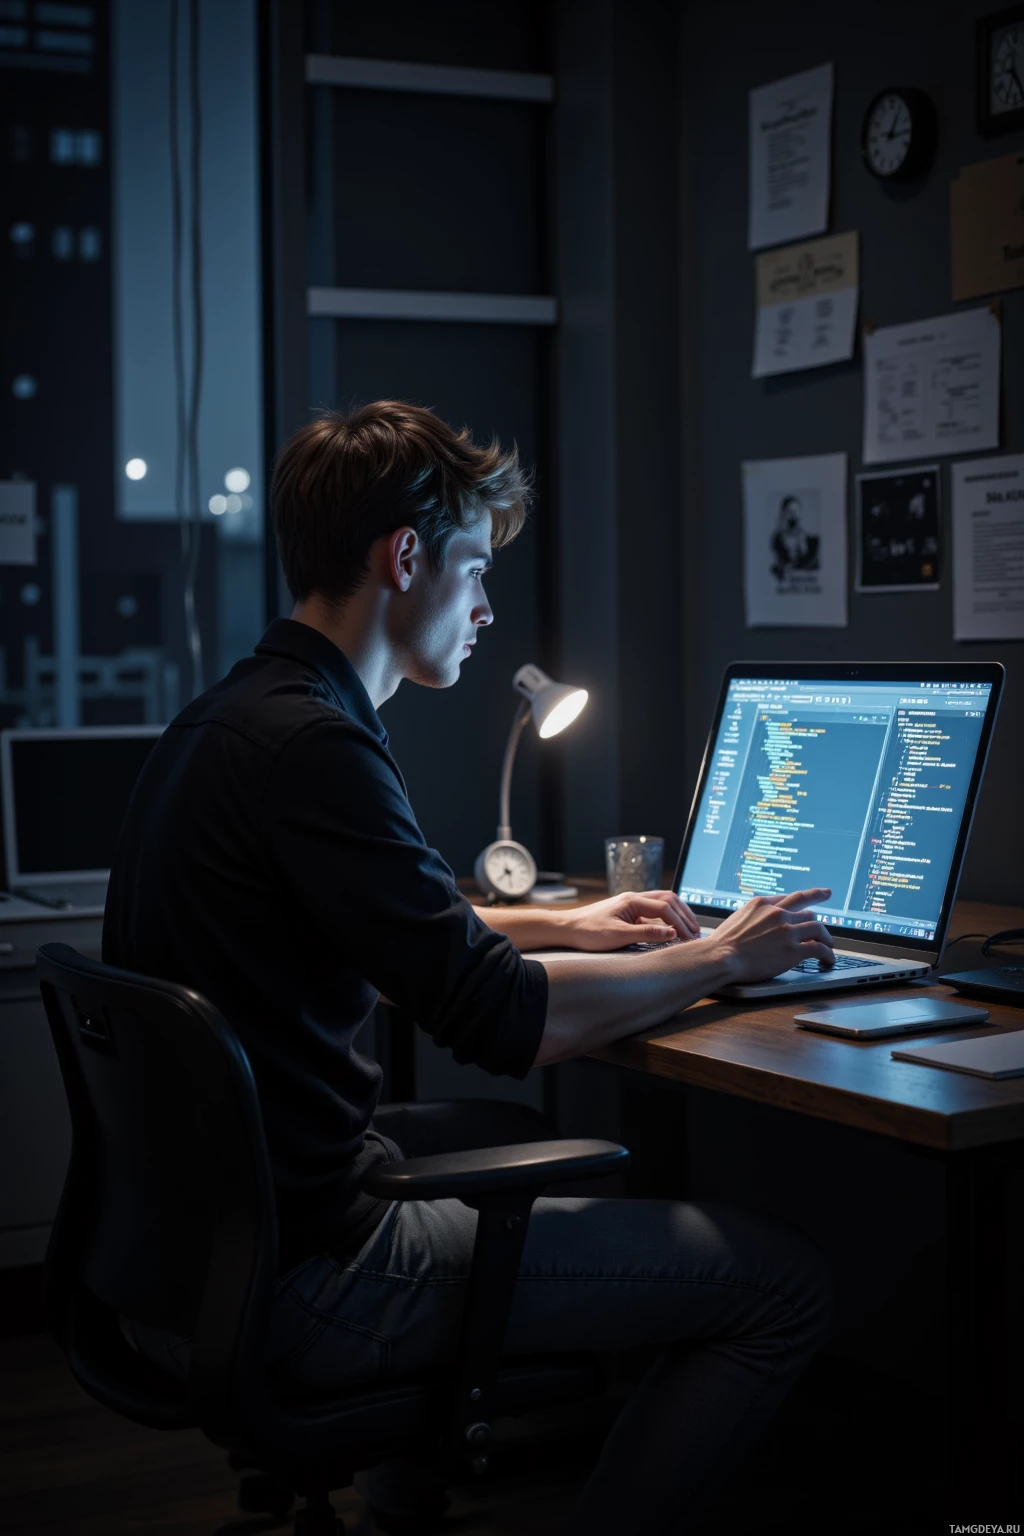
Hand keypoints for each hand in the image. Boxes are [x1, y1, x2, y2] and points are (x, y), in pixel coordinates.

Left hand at [564, 890, 700, 951]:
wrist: (567, 928)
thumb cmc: (588, 932)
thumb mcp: (617, 936)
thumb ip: (646, 934)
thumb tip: (672, 933)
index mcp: (632, 901)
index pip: (665, 908)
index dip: (680, 923)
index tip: (689, 937)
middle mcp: (634, 899)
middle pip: (668, 900)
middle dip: (684, 914)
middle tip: (696, 931)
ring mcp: (631, 905)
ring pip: (662, 904)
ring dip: (677, 914)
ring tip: (688, 929)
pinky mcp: (628, 913)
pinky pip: (653, 913)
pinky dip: (666, 920)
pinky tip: (671, 931)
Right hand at [707, 888, 833, 982]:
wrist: (721, 956)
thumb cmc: (723, 942)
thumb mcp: (738, 917)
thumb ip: (755, 914)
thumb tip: (761, 919)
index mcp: (764, 904)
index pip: (794, 898)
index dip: (812, 896)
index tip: (822, 894)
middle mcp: (778, 914)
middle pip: (809, 913)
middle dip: (817, 922)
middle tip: (823, 931)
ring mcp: (787, 932)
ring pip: (818, 928)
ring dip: (826, 938)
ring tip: (828, 946)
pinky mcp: (793, 951)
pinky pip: (819, 949)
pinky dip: (827, 954)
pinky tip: (828, 959)